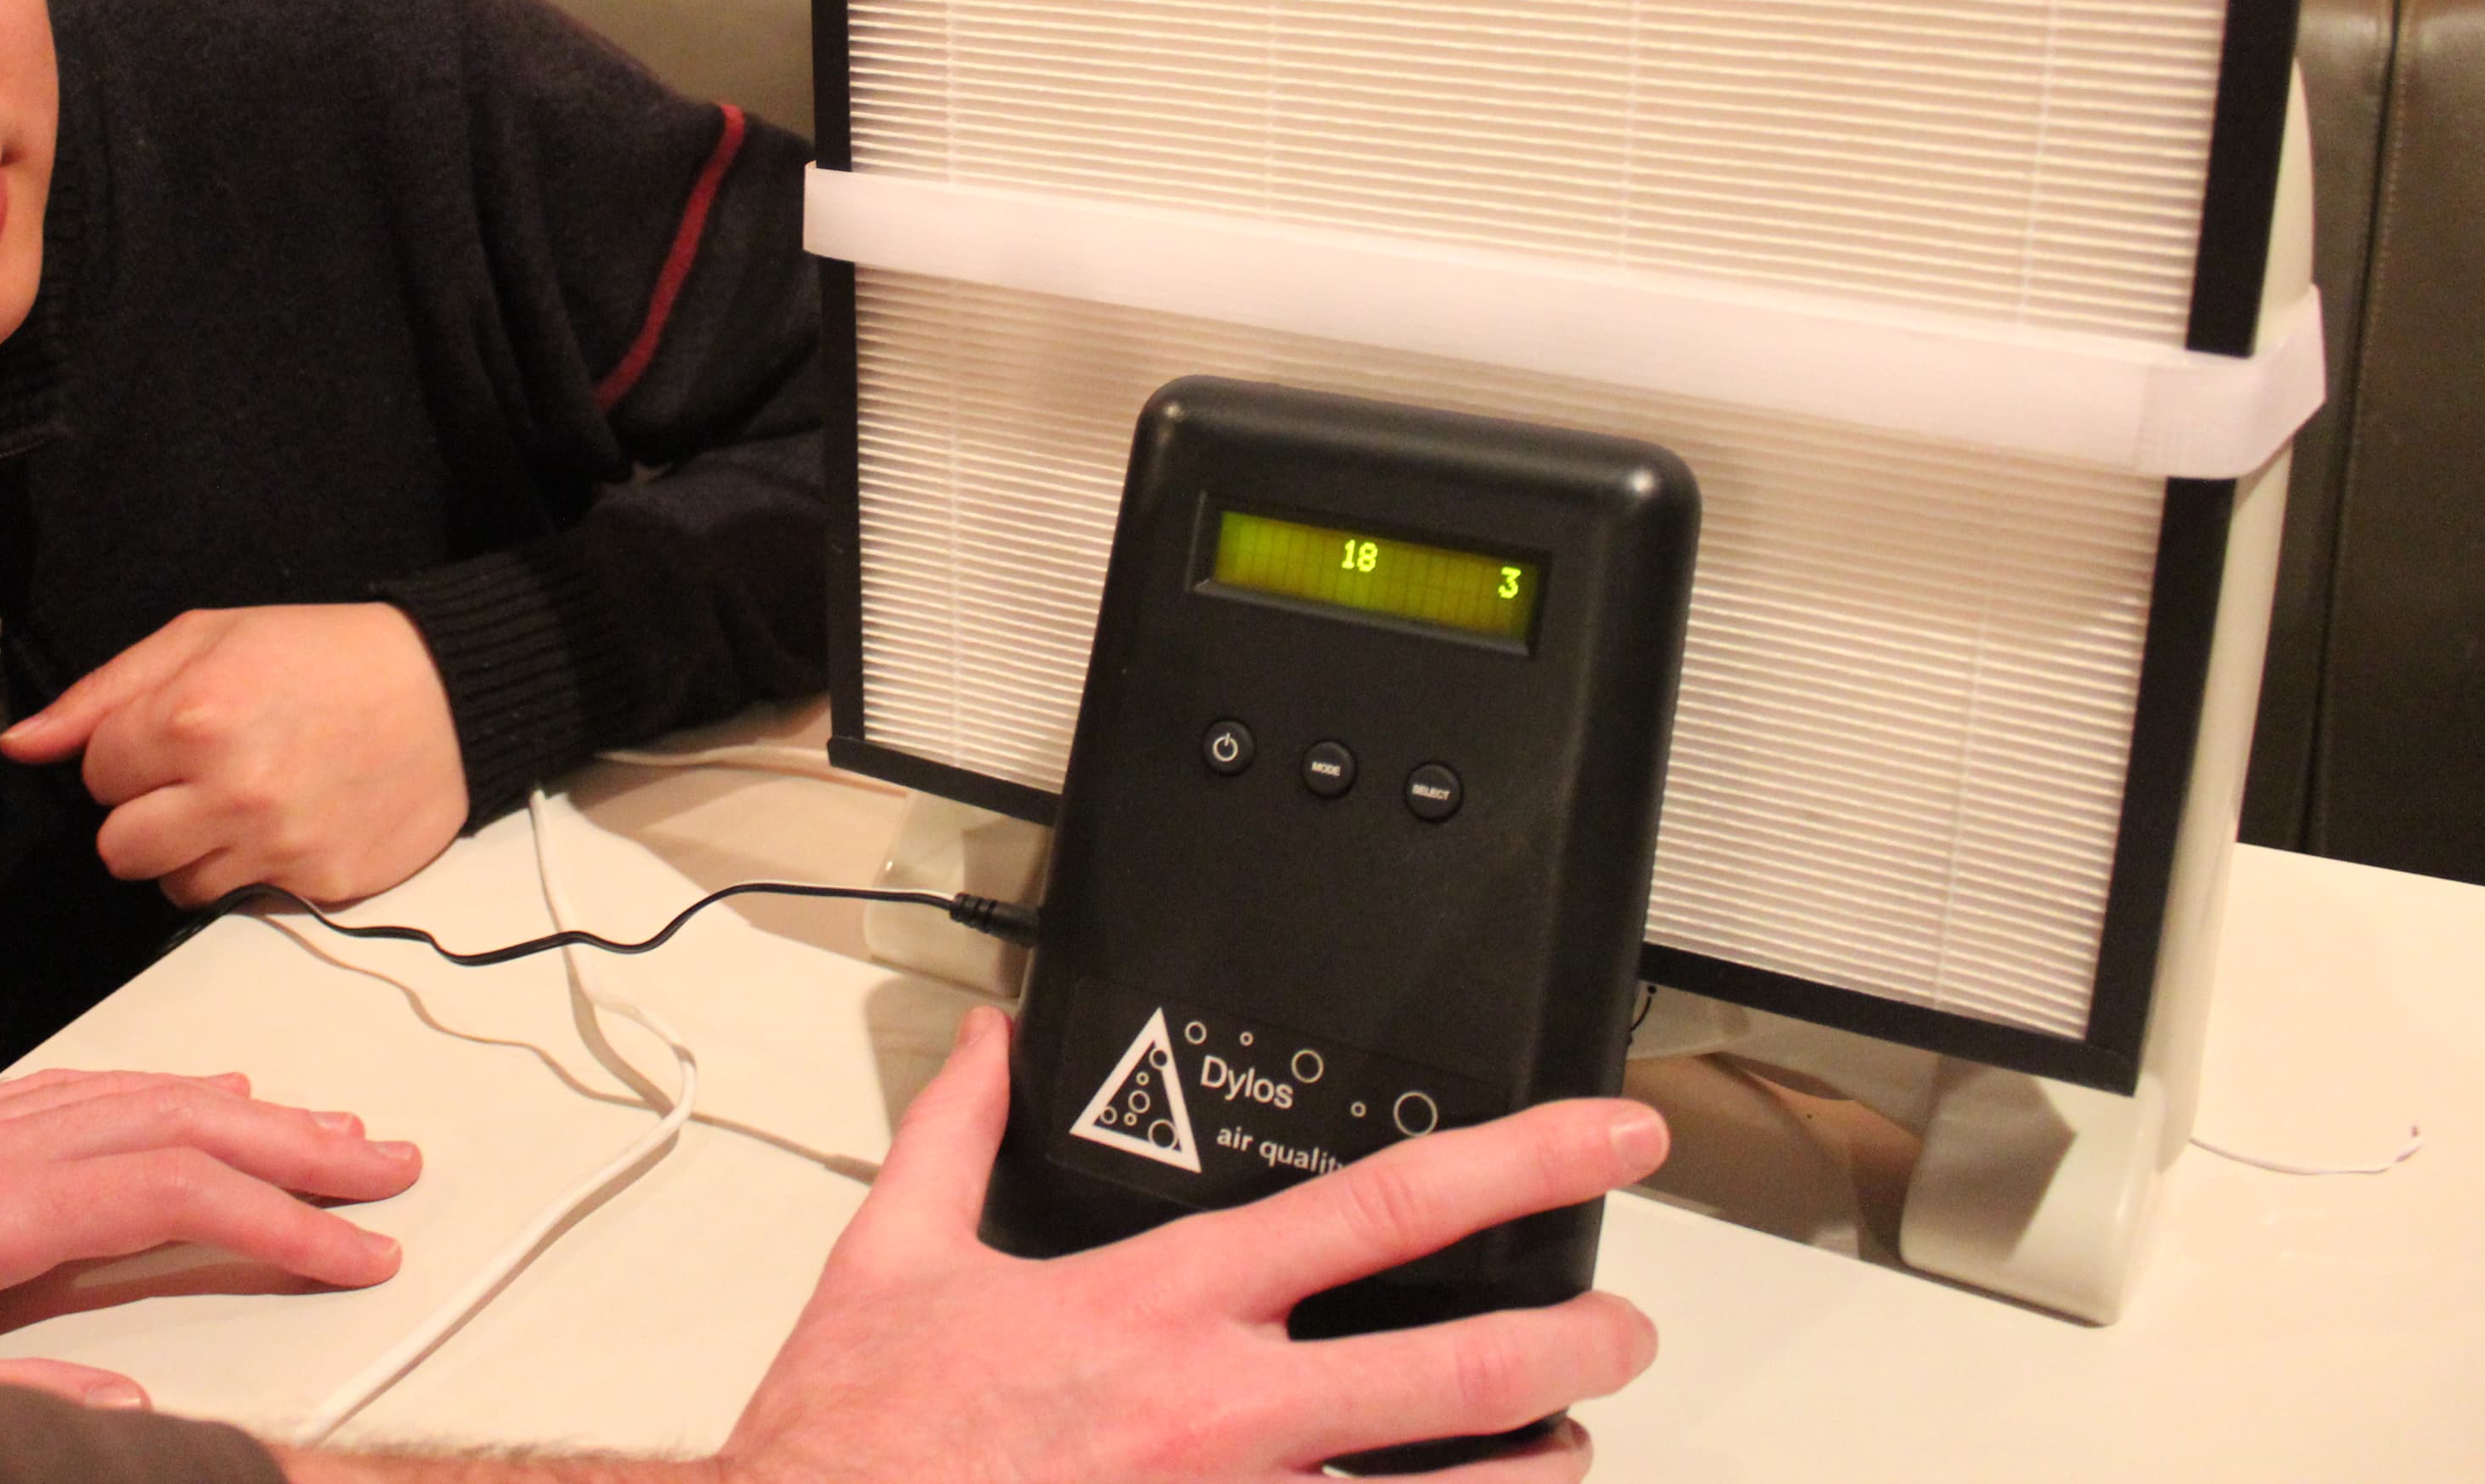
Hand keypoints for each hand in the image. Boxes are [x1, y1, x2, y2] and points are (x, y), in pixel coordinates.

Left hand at [0, 602, 469, 904]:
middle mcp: (231, 791)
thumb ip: (103, 694)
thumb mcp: (208, 636)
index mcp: (194, 717)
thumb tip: (19, 746)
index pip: (97, 775)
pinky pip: (243, 902)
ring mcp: (278, 847)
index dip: (129, 754)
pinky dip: (255, 870)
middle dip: (145, 816)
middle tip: (198, 779)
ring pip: (174, 888)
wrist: (451, 694)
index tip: (176, 733)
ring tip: (247, 800)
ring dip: (195, 851)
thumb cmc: (324, 654)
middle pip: (119, 851)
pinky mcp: (319, 886)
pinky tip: (291, 822)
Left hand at [0, 1068, 419, 1359]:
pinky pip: (76, 1093)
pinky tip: (186, 1097)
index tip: (356, 1248)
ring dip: (240, 1110)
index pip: (164, 1196)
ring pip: (130, 1096)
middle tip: (387, 1161)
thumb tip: (127, 1401)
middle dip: (292, 1143)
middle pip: (171, 1121)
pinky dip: (158, 1093)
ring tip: (321, 1126)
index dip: (275, 1222)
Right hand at [717, 1009, 1665, 1483]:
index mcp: (1165, 1305)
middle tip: (1626, 1322)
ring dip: (1532, 1469)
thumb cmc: (857, 1439)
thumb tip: (992, 1043)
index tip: (1603, 1133)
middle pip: (1459, 1367)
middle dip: (1572, 1339)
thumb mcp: (896, 1254)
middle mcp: (1228, 1413)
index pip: (1383, 1207)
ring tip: (1573, 1443)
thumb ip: (958, 1133)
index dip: (1520, 1160)